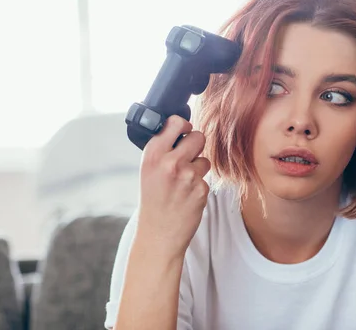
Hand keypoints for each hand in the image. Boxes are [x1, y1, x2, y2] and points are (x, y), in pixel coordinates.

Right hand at [135, 115, 210, 259]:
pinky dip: (200, 186)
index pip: (175, 122)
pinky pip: (207, 178)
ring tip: (183, 183)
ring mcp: (187, 176)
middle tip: (187, 158)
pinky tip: (188, 196)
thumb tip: (183, 129)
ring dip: (198, 168)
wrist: (158, 234)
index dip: (183, 125)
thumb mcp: (148, 170)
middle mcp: (170, 162)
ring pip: (205, 159)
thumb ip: (163, 150)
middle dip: (196, 146)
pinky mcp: (201, 189)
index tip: (183, 130)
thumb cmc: (153, 201)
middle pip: (198, 136)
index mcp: (153, 154)